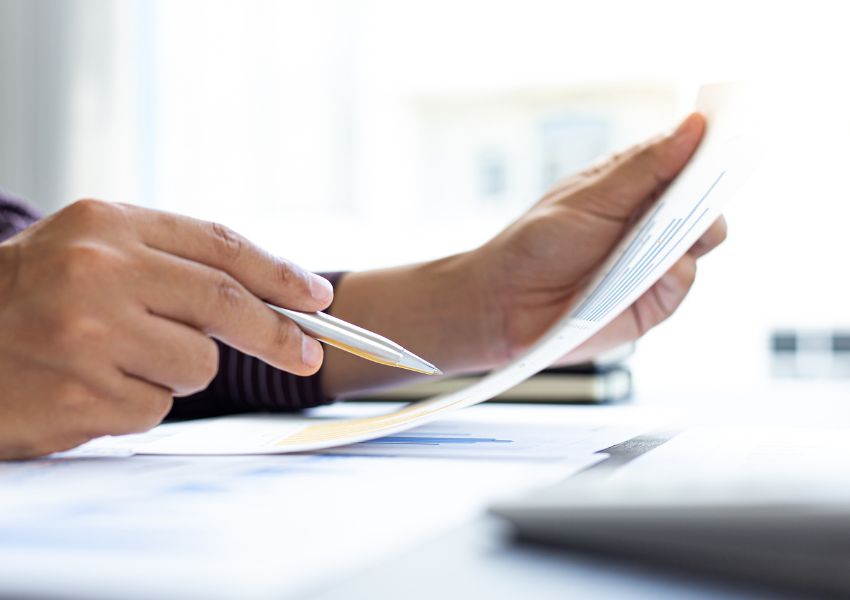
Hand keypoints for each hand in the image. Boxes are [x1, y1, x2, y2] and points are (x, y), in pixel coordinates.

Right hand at [0, 200, 331, 458]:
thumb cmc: (33, 295)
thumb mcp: (94, 250)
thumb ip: (174, 262)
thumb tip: (274, 295)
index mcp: (107, 225)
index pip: (220, 245)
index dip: (279, 273)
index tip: (317, 297)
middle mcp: (98, 273)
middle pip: (225, 305)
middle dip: (278, 333)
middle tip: (308, 352)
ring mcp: (89, 337)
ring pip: (197, 366)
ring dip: (177, 370)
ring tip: (117, 356)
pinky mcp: (83, 396)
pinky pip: (156, 407)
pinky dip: (139, 401)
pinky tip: (91, 385)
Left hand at [472, 113, 725, 364]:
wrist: (503, 305)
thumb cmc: (535, 244)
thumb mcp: (591, 197)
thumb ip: (645, 167)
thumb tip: (694, 126)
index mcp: (632, 188)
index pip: (683, 162)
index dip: (707, 149)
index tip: (727, 135)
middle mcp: (648, 224)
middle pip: (703, 203)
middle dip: (709, 193)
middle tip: (706, 185)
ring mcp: (651, 264)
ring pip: (701, 243)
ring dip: (690, 234)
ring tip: (664, 232)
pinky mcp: (650, 303)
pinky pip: (681, 284)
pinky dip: (673, 275)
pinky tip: (653, 270)